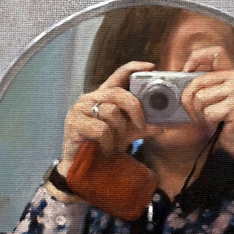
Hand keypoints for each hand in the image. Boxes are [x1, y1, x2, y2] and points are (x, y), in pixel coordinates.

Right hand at [57, 61, 163, 176]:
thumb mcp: (125, 134)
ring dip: (118, 131)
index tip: (151, 67)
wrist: (80, 166)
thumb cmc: (101, 146)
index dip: (133, 68)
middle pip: (117, 93)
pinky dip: (108, 142)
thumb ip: (141, 128)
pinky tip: (105, 150)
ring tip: (115, 144)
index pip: (118, 75)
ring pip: (110, 112)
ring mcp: (79, 109)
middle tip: (140, 124)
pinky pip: (100, 129)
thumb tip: (160, 127)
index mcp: (103, 96)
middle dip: (134, 108)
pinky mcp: (73, 123)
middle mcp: (90, 98)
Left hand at [180, 46, 233, 159]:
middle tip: (196, 114)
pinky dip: (208, 123)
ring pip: (200, 98)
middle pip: (197, 82)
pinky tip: (219, 125)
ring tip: (212, 120)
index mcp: (231, 75)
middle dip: (189, 101)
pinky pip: (208, 112)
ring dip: (200, 114)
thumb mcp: (215, 100)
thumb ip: (203, 87)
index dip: (197, 57)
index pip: (216, 52)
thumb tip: (179, 77)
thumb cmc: (225, 123)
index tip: (186, 71)